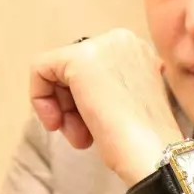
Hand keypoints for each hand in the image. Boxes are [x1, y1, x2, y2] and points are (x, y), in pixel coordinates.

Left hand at [29, 29, 184, 186]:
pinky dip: (39, 98)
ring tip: (80, 137)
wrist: (153, 154)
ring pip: (56, 71)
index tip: (90, 129)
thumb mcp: (127, 103)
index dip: (84, 101)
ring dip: (61, 109)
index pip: (92, 70)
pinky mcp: (78, 59)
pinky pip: (40, 68)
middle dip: (71, 105)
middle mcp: (122, 39)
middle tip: (81, 135)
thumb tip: (84, 89)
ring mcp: (101, 46)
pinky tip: (56, 123)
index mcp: (137, 49)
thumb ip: (108, 86)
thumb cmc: (143, 141)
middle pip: (73, 68)